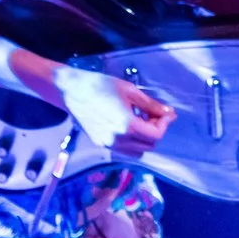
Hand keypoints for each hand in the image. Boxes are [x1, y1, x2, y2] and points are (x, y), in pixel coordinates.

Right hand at [52, 63, 176, 155]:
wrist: (70, 90)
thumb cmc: (100, 86)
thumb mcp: (130, 91)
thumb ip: (151, 105)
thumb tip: (168, 113)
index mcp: (126, 126)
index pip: (155, 135)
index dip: (164, 124)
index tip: (166, 113)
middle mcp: (117, 140)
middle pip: (149, 145)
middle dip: (156, 130)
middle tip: (154, 114)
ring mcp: (107, 144)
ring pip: (137, 152)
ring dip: (145, 139)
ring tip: (142, 120)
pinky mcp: (100, 144)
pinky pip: (124, 150)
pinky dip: (132, 142)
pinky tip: (129, 125)